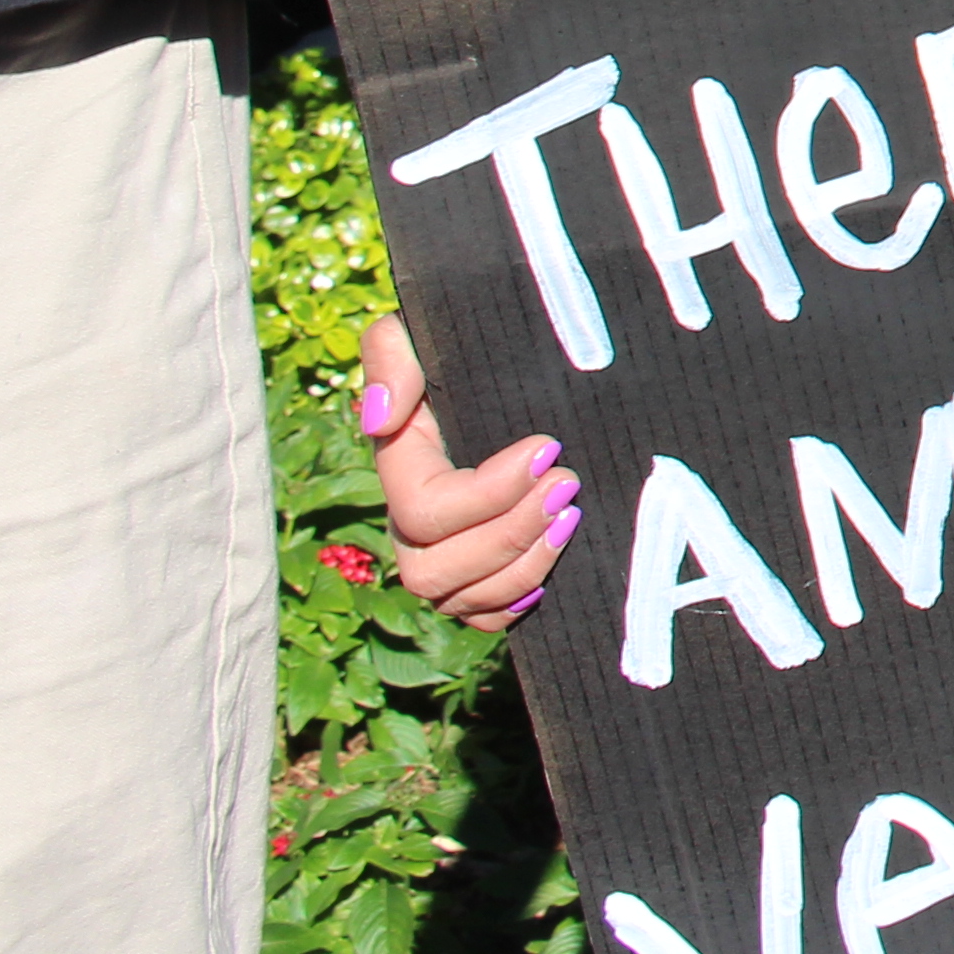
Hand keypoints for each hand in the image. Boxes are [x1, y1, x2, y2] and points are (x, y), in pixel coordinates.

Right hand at [358, 312, 574, 629]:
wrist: (516, 382)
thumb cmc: (468, 353)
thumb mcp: (422, 335)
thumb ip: (392, 356)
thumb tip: (381, 418)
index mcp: (400, 470)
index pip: (424, 509)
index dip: (487, 492)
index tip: (548, 447)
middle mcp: (411, 528)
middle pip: (437, 569)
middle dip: (509, 533)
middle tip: (568, 484)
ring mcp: (442, 560)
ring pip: (464, 599)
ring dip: (524, 564)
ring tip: (572, 516)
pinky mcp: (477, 581)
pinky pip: (485, 618)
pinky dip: (517, 601)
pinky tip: (556, 564)